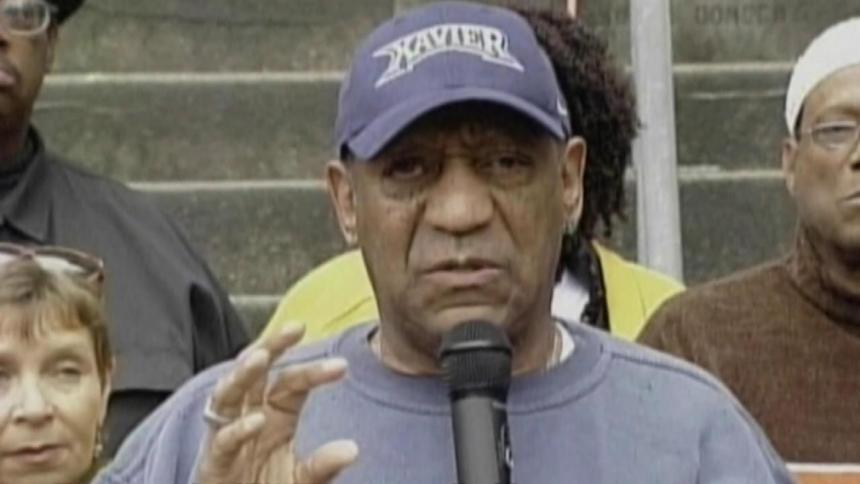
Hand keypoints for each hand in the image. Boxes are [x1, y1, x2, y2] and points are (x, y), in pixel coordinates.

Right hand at [195, 325, 358, 483]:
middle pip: (257, 371)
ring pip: (229, 393)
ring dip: (243, 374)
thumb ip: (323, 466)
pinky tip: (257, 420)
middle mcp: (248, 414)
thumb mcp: (302, 480)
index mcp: (274, 412)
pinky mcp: (213, 462)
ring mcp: (227, 435)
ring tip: (262, 357)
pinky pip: (222, 439)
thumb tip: (353, 449)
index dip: (313, 371)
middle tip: (296, 326)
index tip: (342, 366)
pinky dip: (238, 429)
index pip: (292, 381)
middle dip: (273, 346)